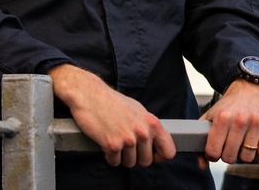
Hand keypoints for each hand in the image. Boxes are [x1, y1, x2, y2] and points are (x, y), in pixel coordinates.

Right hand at [48, 64, 175, 167]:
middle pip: (146, 161)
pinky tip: (106, 142)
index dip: (159, 156)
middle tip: (126, 145)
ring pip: (130, 163)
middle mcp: (143, 132)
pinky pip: (114, 162)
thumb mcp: (138, 111)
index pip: (168, 151)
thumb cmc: (112, 102)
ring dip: (121, 156)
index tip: (151, 154)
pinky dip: (109, 156)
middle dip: (136, 156)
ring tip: (116, 140)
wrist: (90, 95)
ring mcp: (128, 139)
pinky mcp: (112, 145)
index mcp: (152, 122)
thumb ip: (148, 127)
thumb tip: (157, 142)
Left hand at [201, 79, 258, 163]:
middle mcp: (240, 119)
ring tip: (243, 145)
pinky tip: (255, 145)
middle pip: (230, 157)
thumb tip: (202, 165)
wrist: (252, 86)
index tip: (216, 151)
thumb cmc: (230, 105)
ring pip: (248, 157)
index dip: (213, 155)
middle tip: (230, 148)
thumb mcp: (211, 116)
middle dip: (228, 156)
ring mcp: (257, 122)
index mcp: (223, 117)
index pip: (213, 151)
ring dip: (244, 155)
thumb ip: (201, 139)